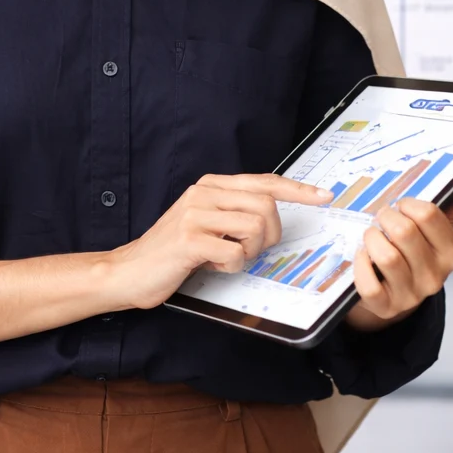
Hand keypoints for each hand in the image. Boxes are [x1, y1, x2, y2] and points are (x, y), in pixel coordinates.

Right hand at [111, 173, 333, 310]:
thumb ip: (233, 212)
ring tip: (225, 258)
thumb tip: (273, 215)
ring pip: (255, 227)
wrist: (128, 271)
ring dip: (249, 252)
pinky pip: (235, 253)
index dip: (297, 189)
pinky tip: (210, 266)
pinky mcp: (189, 239)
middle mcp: (203, 193)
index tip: (324, 196)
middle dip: (270, 235)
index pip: (264, 181)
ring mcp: (195, 214)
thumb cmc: (172, 252)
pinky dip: (231, 267)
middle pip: (266, 206)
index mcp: (210, 186)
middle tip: (250, 251)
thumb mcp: (205, 223)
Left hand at [346, 182, 452, 329]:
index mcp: (452, 253)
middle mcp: (435, 276)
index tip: (401, 206)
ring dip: (372, 238)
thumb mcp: (440, 229)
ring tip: (372, 235)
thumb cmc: (417, 251)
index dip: (408, 204)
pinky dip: (360, 265)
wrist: (395, 291)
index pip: (428, 215)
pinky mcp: (386, 307)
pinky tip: (363, 256)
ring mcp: (411, 294)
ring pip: (387, 257)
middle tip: (382, 218)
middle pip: (404, 232)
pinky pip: (369, 285)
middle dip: (386, 217)